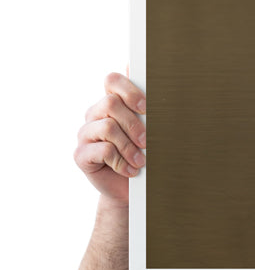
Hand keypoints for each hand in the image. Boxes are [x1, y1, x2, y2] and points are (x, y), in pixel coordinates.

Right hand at [74, 72, 146, 204]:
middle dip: (133, 123)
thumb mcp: (150, 131)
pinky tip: (130, 170)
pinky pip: (102, 150)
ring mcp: (85, 134)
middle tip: (147, 141)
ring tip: (141, 161)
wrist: (130, 188)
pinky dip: (121, 161)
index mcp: (111, 103)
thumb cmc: (143, 154)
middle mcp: (95, 115)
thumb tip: (159, 85)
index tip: (146, 108)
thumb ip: (149, 110)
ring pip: (107, 127)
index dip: (129, 91)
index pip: (112, 80)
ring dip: (129, 146)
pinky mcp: (81, 155)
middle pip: (110, 103)